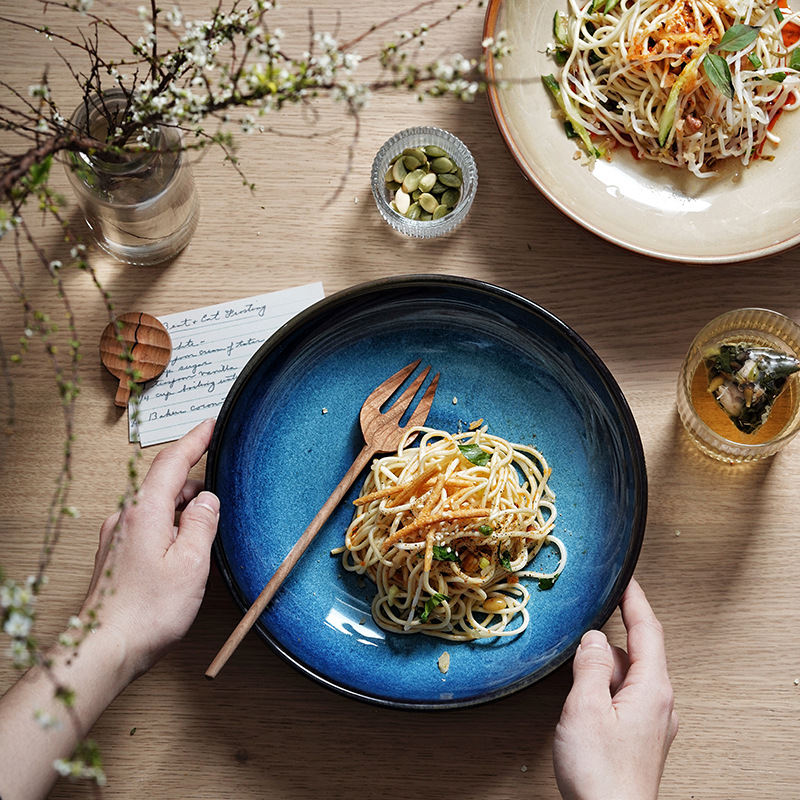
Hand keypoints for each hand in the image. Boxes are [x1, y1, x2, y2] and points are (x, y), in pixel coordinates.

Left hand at [0, 419, 219, 799]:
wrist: (105, 649)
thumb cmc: (146, 613)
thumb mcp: (191, 564)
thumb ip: (203, 524)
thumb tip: (208, 501)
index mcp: (145, 512)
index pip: (172, 462)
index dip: (194, 439)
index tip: (211, 425)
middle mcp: (127, 518)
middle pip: (165, 482)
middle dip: (194, 480)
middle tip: (219, 486)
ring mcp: (119, 536)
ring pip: (158, 506)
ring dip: (183, 508)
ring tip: (204, 527)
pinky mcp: (117, 554)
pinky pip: (149, 525)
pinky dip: (171, 525)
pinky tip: (183, 547)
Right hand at [552, 578, 677, 799]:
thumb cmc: (601, 774)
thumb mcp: (586, 708)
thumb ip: (590, 666)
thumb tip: (593, 638)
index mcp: (652, 689)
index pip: (648, 630)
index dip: (635, 600)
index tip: (627, 579)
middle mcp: (660, 704)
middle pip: (634, 654)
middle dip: (606, 643)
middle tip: (578, 638)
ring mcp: (652, 724)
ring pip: (626, 678)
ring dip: (602, 672)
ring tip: (575, 687)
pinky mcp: (641, 739)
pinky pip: (624, 699)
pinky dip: (604, 691)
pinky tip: (585, 706)